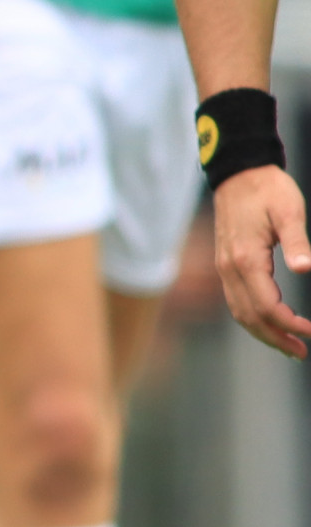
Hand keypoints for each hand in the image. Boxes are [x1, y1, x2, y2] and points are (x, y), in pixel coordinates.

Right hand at [211, 165, 310, 357]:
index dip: (289, 324)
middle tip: (301, 353)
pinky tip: (269, 323)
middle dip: (275, 339)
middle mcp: (230, 268)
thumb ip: (298, 241)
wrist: (239, 173)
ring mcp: (224, 268)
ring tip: (288, 346)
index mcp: (246, 259)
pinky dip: (252, 319)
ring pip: (239, 313)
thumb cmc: (267, 190)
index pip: (266, 305)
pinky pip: (236, 301)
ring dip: (263, 333)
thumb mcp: (289, 211)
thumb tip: (305, 269)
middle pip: (249, 317)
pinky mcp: (226, 265)